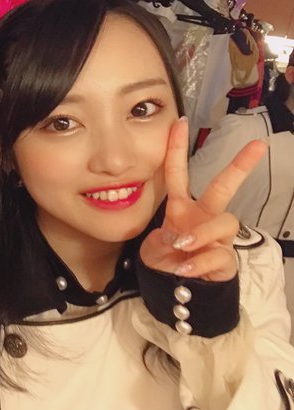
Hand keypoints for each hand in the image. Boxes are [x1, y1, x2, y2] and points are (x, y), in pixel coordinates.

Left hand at [140, 117, 265, 281]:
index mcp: (182, 208)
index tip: (180, 122)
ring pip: (225, 222)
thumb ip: (160, 238)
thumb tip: (178, 237)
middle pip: (222, 188)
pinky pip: (219, 254)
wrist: (174, 288)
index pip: (178, 174)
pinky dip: (199, 262)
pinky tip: (185, 269)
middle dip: (239, 166)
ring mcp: (217, 237)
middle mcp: (203, 217)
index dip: (177, 149)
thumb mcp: (152, 245)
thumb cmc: (166, 259)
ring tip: (182, 246)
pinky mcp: (225, 259)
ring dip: (201, 233)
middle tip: (257, 146)